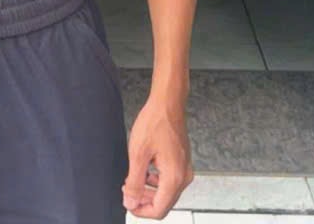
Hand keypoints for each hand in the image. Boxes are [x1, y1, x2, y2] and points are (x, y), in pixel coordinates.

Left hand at [122, 99, 192, 218]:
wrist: (168, 102)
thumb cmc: (155, 122)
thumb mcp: (138, 153)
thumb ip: (135, 182)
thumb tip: (131, 202)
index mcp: (174, 177)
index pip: (159, 210)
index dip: (141, 210)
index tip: (128, 203)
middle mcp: (183, 176)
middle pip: (164, 203)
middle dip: (144, 201)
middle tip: (128, 192)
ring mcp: (185, 169)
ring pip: (167, 193)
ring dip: (149, 192)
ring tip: (133, 181)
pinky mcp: (183, 162)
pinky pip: (170, 181)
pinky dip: (156, 182)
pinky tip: (145, 172)